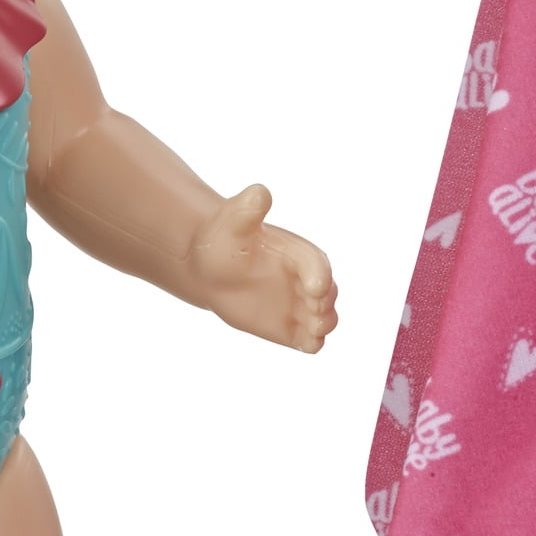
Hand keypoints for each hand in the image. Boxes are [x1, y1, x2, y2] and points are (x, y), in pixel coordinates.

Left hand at [188, 184, 337, 352]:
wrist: (208, 269)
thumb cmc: (222, 240)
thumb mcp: (231, 223)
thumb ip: (248, 210)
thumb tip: (259, 192)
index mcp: (297, 252)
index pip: (317, 263)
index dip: (319, 275)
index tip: (314, 286)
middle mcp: (304, 279)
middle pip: (328, 292)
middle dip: (325, 302)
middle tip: (313, 309)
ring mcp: (299, 305)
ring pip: (324, 317)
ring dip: (324, 324)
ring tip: (313, 330)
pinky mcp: (290, 327)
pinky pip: (309, 339)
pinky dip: (312, 343)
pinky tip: (306, 343)